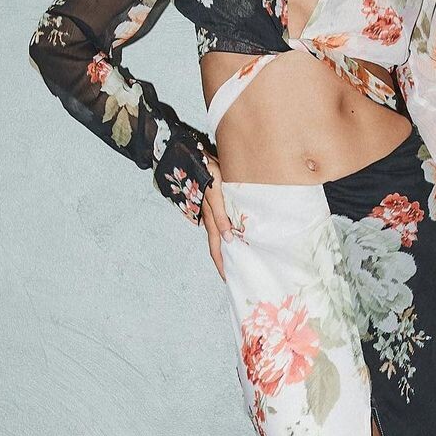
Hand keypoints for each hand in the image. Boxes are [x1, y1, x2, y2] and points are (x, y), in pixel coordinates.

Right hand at [199, 151, 231, 280]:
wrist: (197, 155)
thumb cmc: (208, 172)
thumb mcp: (215, 194)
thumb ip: (220, 215)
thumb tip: (228, 239)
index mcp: (210, 219)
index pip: (216, 248)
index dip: (222, 264)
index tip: (228, 279)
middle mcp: (210, 218)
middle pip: (217, 246)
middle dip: (225, 262)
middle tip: (234, 276)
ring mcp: (211, 211)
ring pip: (219, 236)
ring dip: (227, 249)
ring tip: (238, 260)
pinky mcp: (215, 203)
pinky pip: (221, 223)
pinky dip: (227, 234)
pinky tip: (236, 236)